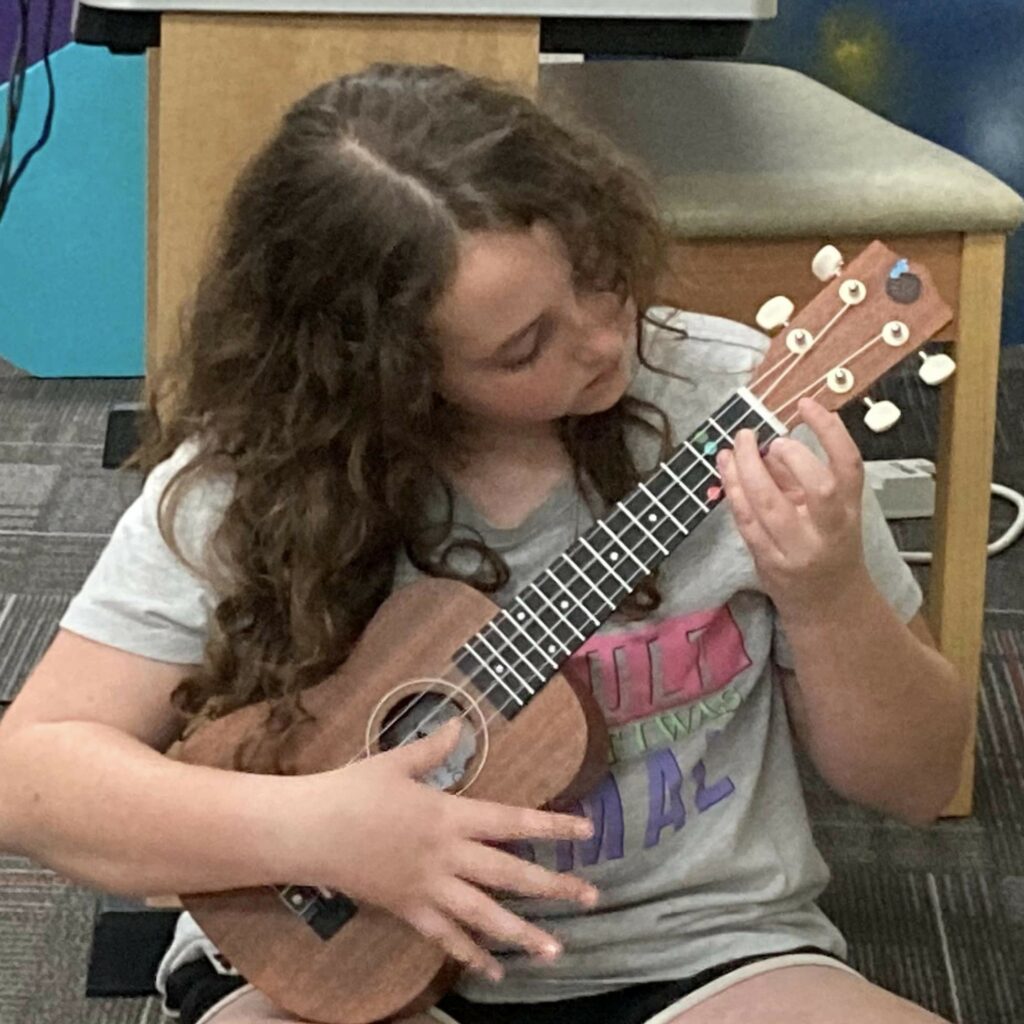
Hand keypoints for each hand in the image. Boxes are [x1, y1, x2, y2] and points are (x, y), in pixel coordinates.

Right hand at [285, 719, 597, 982]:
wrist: (309, 831)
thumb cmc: (352, 791)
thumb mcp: (395, 761)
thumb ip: (434, 747)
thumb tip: (462, 723)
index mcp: (449, 815)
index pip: (512, 821)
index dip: (552, 827)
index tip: (587, 832)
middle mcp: (447, 856)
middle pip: (509, 875)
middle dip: (554, 887)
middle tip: (592, 898)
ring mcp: (428, 888)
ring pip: (484, 916)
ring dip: (523, 933)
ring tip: (556, 949)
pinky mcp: (407, 910)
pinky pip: (445, 939)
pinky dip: (470, 957)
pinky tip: (493, 972)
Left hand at [715, 397, 869, 615]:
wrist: (828, 605)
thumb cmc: (827, 547)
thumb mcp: (827, 511)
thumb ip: (800, 479)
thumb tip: (771, 447)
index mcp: (850, 512)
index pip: (850, 466)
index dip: (831, 431)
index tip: (807, 405)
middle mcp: (829, 531)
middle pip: (820, 489)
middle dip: (791, 455)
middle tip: (766, 438)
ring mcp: (798, 550)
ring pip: (770, 504)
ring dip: (747, 469)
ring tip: (736, 445)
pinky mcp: (769, 562)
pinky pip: (746, 521)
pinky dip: (733, 491)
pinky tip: (725, 469)